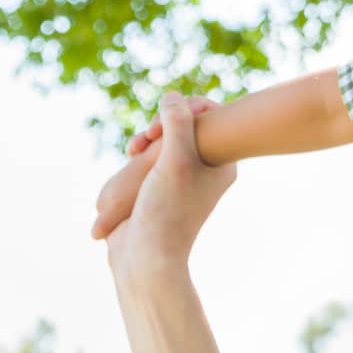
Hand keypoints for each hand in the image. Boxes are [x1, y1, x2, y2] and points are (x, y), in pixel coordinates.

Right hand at [92, 94, 216, 240]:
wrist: (145, 256)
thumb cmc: (166, 210)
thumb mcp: (175, 161)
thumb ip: (176, 124)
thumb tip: (173, 96)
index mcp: (222, 163)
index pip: (211, 118)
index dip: (186, 111)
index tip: (164, 126)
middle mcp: (205, 168)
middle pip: (185, 126)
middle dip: (160, 126)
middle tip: (146, 138)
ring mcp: (181, 177)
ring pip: (163, 140)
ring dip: (146, 139)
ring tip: (135, 149)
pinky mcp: (157, 185)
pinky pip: (149, 157)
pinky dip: (138, 154)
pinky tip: (130, 159)